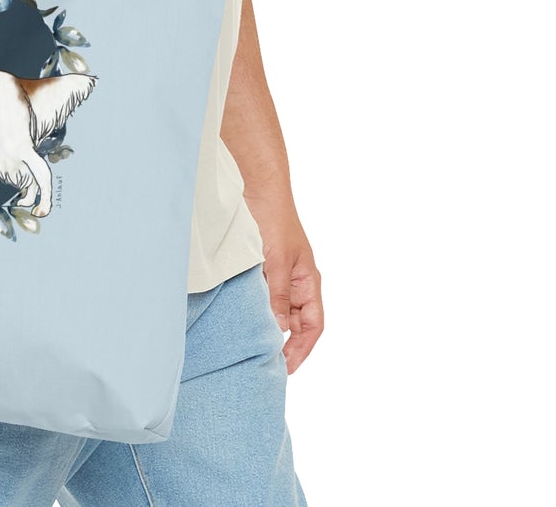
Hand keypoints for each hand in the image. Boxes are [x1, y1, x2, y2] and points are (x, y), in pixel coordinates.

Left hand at [252, 196, 322, 373]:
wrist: (257, 188)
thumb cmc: (274, 219)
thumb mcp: (277, 261)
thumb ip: (278, 295)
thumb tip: (278, 330)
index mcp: (308, 281)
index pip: (313, 324)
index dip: (303, 348)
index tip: (286, 367)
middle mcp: (296, 281)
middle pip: (295, 323)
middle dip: (284, 344)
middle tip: (265, 363)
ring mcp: (278, 275)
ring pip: (277, 311)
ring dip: (268, 327)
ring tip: (252, 347)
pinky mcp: (260, 269)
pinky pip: (261, 297)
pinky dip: (255, 310)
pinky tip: (242, 319)